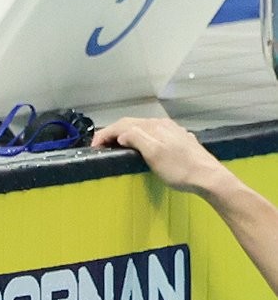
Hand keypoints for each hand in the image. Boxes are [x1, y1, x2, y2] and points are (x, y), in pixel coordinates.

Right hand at [92, 117, 227, 195]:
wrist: (207, 176)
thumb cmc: (179, 169)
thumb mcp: (154, 154)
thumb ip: (136, 138)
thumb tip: (121, 134)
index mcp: (154, 126)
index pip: (123, 124)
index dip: (106, 133)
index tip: (93, 147)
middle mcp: (162, 124)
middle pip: (132, 123)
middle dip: (113, 132)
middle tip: (101, 146)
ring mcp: (171, 131)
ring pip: (143, 127)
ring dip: (126, 134)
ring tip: (116, 146)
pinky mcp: (178, 139)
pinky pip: (153, 133)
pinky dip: (139, 138)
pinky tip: (140, 147)